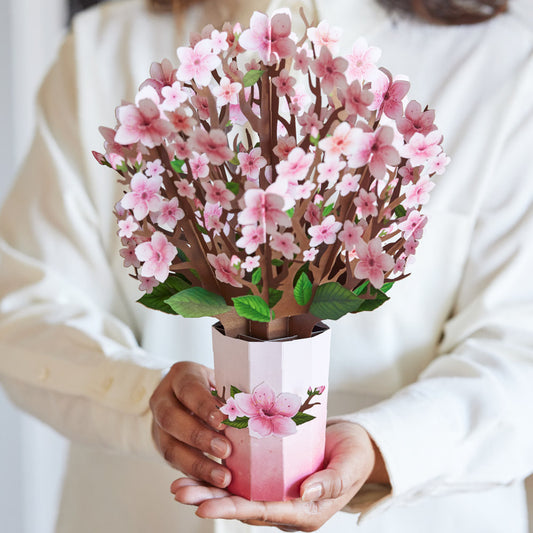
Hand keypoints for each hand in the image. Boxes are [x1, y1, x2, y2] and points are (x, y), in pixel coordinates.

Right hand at [149, 361, 231, 488]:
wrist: (184, 396)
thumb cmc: (212, 386)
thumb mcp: (220, 380)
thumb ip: (231, 393)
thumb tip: (257, 408)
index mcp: (180, 376)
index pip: (188, 389)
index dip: (203, 406)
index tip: (222, 422)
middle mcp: (162, 399)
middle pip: (172, 419)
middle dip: (199, 437)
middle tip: (226, 450)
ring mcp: (158, 425)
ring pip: (170, 447)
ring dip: (197, 464)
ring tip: (222, 477)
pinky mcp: (162, 447)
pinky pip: (175, 464)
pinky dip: (195, 475)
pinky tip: (213, 483)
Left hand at [170, 421, 389, 531]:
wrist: (355, 446)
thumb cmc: (355, 455)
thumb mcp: (350, 466)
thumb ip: (331, 482)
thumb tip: (304, 494)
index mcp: (305, 512)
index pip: (264, 512)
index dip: (234, 510)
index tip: (206, 507)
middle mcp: (285, 507)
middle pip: (242, 507)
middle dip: (210, 501)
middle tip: (180, 493)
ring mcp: (276, 492)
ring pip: (237, 495)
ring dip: (208, 490)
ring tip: (179, 486)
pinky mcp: (271, 477)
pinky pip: (243, 480)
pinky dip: (220, 475)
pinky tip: (199, 466)